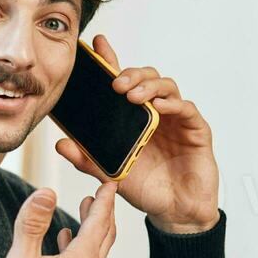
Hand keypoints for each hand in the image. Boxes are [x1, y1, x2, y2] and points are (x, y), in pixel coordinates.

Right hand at [0, 181, 117, 257]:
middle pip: (105, 235)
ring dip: (94, 227)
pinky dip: (81, 244)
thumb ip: (33, 223)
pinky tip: (66, 239)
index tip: (110, 181)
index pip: (100, 222)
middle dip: (105, 211)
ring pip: (97, 249)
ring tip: (88, 207)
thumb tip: (47, 191)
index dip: (105, 199)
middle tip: (104, 190)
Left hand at [54, 34, 220, 233]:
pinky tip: (159, 107)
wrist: (175, 213)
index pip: (122, 83)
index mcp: (133, 118)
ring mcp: (176, 120)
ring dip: (149, 86)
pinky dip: (173, 104)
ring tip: (132, 96)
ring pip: (167, 86)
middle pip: (146, 77)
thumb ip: (86, 159)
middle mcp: (155, 114)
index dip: (110, 61)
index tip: (96, 45)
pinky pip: (186, 109)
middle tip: (115, 83)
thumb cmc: (146, 190)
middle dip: (130, 74)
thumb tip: (61, 143)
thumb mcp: (110, 174)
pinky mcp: (196, 130)